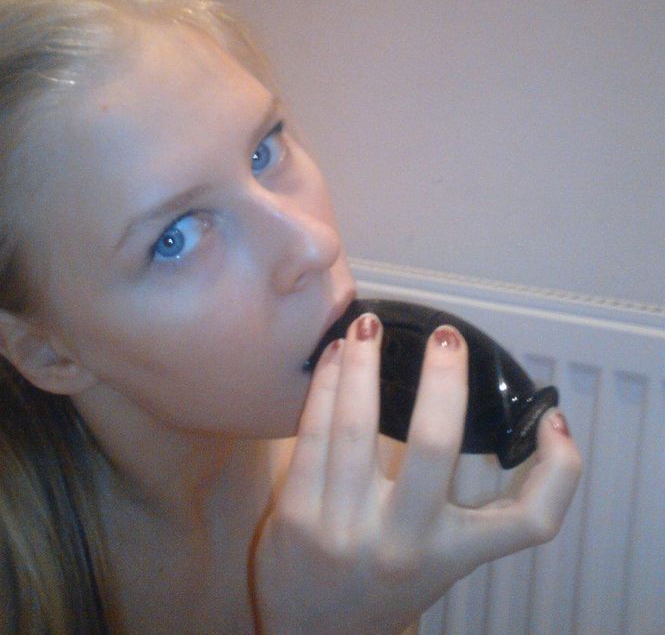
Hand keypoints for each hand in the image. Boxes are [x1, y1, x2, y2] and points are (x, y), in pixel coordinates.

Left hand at [251, 314, 581, 634]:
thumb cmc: (383, 583)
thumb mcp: (436, 558)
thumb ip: (457, 504)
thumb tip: (474, 418)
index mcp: (450, 555)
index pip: (530, 523)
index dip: (560, 471)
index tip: (555, 423)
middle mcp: (401, 543)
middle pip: (434, 450)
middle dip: (443, 383)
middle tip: (446, 337)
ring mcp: (343, 528)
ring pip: (357, 428)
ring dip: (364, 365)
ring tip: (368, 325)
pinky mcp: (296, 514)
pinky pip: (313, 432)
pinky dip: (328, 385)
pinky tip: (335, 356)